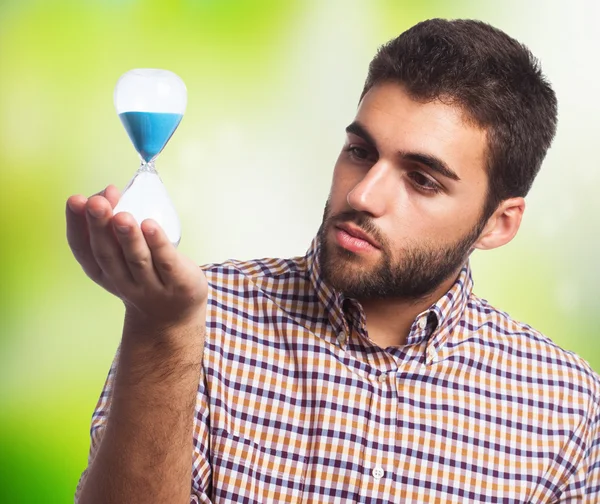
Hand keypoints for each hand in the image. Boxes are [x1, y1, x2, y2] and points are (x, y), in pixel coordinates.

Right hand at [66, 185, 207, 331]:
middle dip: (100, 227)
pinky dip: (157, 244)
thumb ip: (115, 218)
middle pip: (108, 255)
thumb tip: (111, 190)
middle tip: (95, 203)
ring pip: (136, 260)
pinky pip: (166, 263)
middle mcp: (123, 281)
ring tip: (122, 215)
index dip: (77, 225)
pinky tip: (151, 226)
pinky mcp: (178, 283)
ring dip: (128, 237)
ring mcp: (151, 286)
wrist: (173, 315)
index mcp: (103, 272)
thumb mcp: (125, 250)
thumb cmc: (146, 272)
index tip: (75, 200)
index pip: (83, 250)